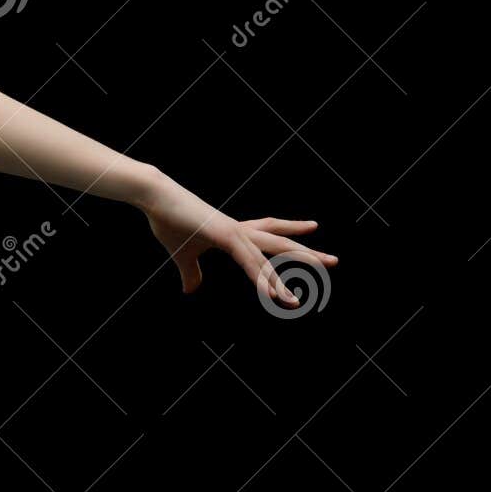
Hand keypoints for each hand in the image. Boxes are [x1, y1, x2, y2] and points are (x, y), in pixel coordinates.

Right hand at [136, 172, 337, 306]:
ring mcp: (234, 233)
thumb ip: (191, 272)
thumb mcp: (181, 254)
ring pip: (271, 253)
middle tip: (334, 261)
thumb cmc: (167, 220)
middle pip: (280, 242)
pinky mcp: (224, 237)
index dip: (289, 235)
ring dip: (293, 268)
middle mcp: (239, 230)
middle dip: (307, 253)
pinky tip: (273, 294)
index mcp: (232, 232)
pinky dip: (261, 278)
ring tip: (314, 279)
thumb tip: (191, 291)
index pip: (268, 233)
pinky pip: (249, 262)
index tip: (312, 232)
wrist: (156, 197)